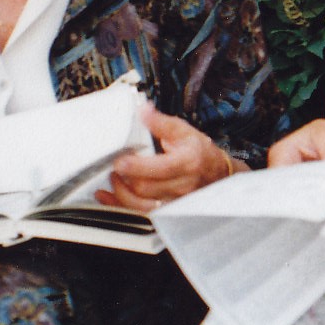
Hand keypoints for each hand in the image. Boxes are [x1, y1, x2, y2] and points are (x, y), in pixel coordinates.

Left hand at [94, 103, 240, 211]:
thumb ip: (161, 123)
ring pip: (141, 205)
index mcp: (187, 162)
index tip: (120, 161)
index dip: (137, 167)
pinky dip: (120, 205)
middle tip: (114, 166)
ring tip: (113, 178)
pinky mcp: (167, 210)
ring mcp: (175, 201)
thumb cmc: (199, 152)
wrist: (217, 174)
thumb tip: (142, 111)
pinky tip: (108, 197)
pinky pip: (140, 213)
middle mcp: (182, 185)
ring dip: (120, 193)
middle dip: (125, 179)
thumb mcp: (184, 131)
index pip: (161, 169)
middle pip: (146, 188)